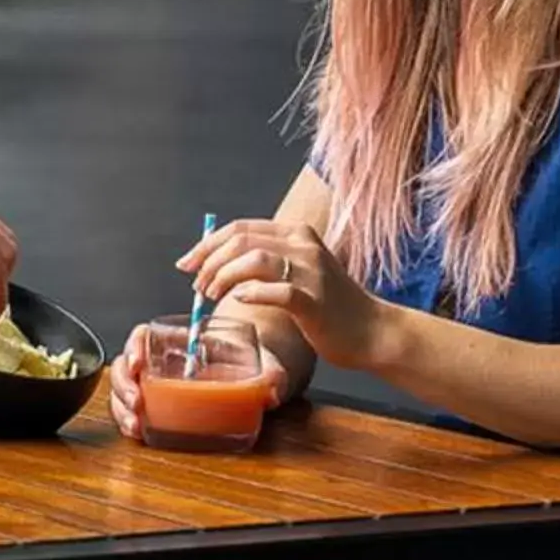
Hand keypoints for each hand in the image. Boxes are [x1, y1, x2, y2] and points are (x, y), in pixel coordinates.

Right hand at [105, 322, 296, 440]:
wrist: (248, 379)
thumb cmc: (248, 363)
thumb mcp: (262, 362)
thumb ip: (271, 374)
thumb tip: (272, 390)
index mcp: (179, 341)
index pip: (144, 335)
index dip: (134, 346)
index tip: (139, 363)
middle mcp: (162, 361)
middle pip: (126, 365)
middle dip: (123, 384)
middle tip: (137, 402)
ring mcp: (155, 384)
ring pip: (123, 389)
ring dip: (121, 407)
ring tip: (135, 424)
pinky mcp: (155, 406)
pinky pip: (130, 410)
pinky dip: (128, 421)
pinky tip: (136, 432)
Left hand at [182, 218, 387, 372]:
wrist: (372, 330)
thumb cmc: (330, 306)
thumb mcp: (299, 272)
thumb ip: (267, 263)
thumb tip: (219, 266)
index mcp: (295, 234)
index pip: (239, 228)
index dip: (207, 244)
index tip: (187, 263)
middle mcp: (303, 245)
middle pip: (241, 240)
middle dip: (209, 261)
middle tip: (198, 285)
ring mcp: (311, 271)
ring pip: (254, 258)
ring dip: (224, 276)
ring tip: (212, 294)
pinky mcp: (315, 300)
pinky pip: (277, 290)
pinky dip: (252, 293)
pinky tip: (239, 301)